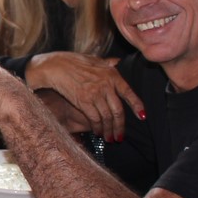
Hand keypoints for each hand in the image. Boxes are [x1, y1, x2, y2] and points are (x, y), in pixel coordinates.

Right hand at [24, 52, 144, 141]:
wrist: (55, 66)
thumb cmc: (73, 61)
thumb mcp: (94, 59)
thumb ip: (107, 63)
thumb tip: (117, 62)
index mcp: (112, 75)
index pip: (129, 93)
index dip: (137, 106)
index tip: (142, 116)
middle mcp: (106, 85)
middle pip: (118, 111)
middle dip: (120, 127)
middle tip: (120, 136)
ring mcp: (95, 94)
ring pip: (107, 117)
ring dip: (109, 130)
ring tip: (110, 138)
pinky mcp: (83, 101)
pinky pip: (95, 119)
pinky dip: (98, 127)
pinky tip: (98, 132)